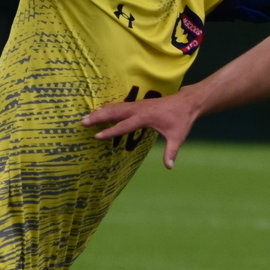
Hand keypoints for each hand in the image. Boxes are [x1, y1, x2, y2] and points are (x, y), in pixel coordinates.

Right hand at [82, 93, 200, 168]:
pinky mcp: (138, 104)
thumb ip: (171, 152)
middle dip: (98, 117)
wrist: (186, 102)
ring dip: (100, 112)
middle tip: (83, 122)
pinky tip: (99, 111)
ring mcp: (138, 105)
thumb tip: (169, 167)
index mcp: (146, 117)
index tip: (96, 136)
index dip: (110, 131)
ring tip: (85, 118)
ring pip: (115, 107)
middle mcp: (139, 109)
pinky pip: (119, 105)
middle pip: (114, 112)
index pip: (125, 126)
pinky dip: (107, 108)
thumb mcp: (178, 137)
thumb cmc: (182, 120)